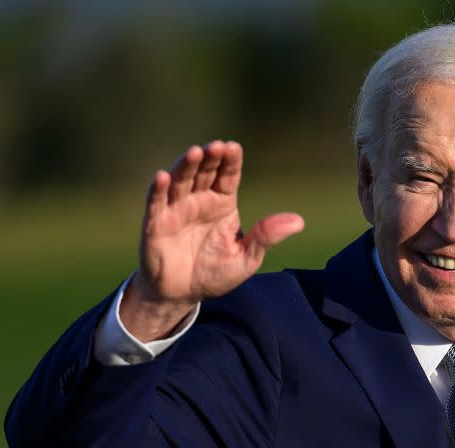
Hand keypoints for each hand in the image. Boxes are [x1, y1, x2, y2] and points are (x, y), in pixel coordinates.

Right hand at [121, 141, 303, 339]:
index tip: (234, 148)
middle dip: (210, 158)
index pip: (228, 176)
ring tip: (194, 153)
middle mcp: (199, 201)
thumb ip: (266, 237)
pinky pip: (155, 203)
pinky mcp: (155, 223)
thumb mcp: (246, 258)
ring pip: (180, 181)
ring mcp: (176, 209)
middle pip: (204, 172)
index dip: (230, 161)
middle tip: (217, 146)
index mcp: (222, 204)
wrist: (181, 295)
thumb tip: (299, 222)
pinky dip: (157, 189)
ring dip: (186, 166)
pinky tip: (162, 176)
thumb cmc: (214, 273)